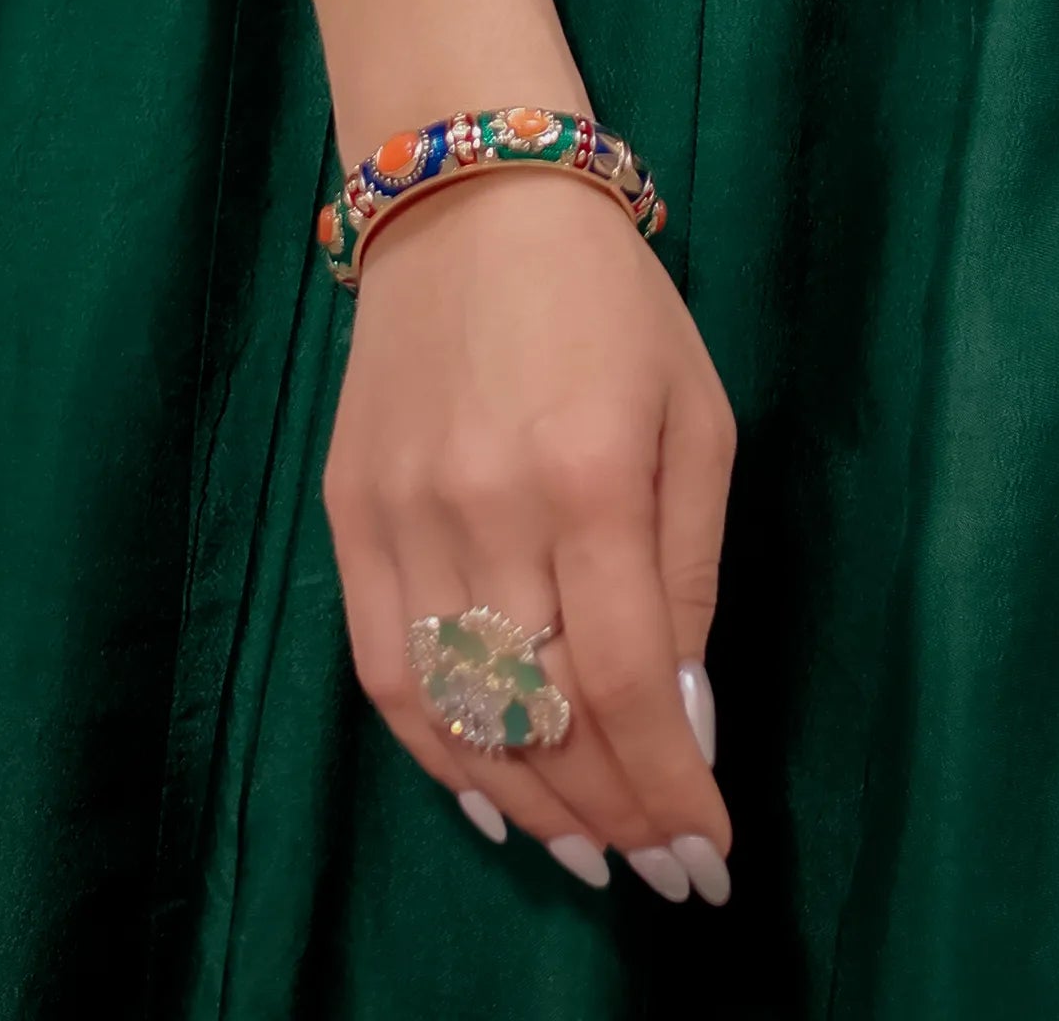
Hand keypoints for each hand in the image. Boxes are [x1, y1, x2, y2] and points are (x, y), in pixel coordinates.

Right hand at [328, 165, 736, 902]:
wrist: (470, 190)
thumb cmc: (612, 299)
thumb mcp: (697, 417)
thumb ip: (690, 576)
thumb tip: (682, 720)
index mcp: (591, 475)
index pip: (628, 683)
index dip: (671, 790)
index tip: (711, 854)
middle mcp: (488, 508)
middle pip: (546, 717)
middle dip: (614, 816)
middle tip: (663, 868)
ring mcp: (403, 516)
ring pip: (462, 715)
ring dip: (534, 806)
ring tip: (591, 853)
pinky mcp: (347, 516)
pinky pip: (386, 675)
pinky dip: (437, 756)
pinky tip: (491, 796)